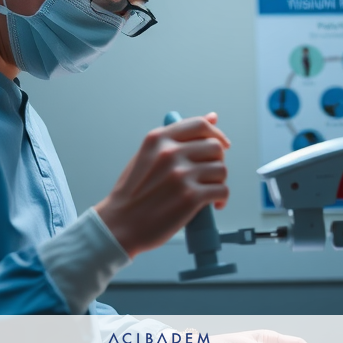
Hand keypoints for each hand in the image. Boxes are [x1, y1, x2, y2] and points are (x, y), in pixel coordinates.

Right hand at [95, 113, 229, 257]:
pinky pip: (222, 191)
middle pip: (215, 147)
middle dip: (217, 161)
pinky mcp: (190, 197)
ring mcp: (181, 175)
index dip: (216, 134)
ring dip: (219, 182)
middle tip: (209, 175)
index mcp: (158, 139)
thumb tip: (213, 117)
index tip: (222, 144)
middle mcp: (170, 153)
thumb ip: (178, 137)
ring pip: (221, 170)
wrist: (120, 225)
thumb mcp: (148, 155)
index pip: (200, 125)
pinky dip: (221, 199)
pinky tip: (212, 205)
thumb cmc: (133, 194)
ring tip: (208, 191)